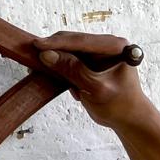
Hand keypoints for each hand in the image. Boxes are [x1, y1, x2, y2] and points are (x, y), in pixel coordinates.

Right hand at [33, 31, 154, 129]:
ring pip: (67, 51)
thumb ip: (72, 70)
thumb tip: (47, 55)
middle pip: (73, 42)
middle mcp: (106, 46)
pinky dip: (60, 70)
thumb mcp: (95, 88)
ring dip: (56, 62)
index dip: (58, 42)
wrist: (127, 119)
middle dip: (53, 50)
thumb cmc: (120, 105)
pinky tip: (61, 81)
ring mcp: (96, 54)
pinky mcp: (88, 63)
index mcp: (115, 46)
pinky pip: (68, 61)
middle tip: (32, 55)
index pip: (82, 41)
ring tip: (42, 71)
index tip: (38, 45)